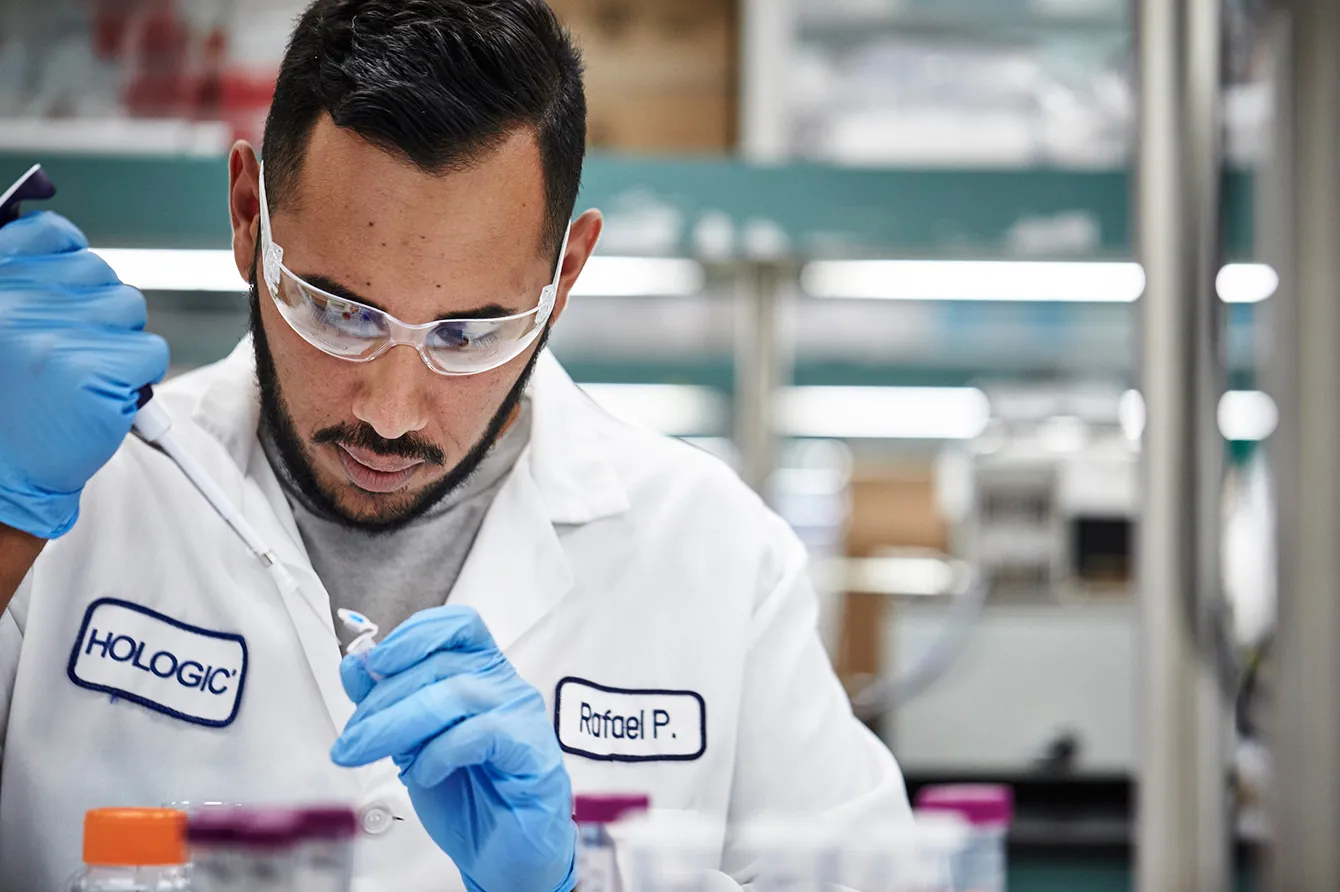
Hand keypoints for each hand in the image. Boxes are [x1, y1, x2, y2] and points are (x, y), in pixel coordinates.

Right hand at [0, 211, 167, 538]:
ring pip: (130, 311)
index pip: (53, 234)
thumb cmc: (4, 406)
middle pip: (100, 275)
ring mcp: (59, 331)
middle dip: (98, 314)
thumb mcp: (0, 325)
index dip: (71, 261)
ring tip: (79, 380)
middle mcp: (18, 298)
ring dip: (119, 344)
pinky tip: (100, 399)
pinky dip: (138, 378)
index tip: (71, 291)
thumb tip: (69, 243)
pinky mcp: (98, 368)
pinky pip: (151, 352)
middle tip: (68, 357)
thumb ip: (25, 284)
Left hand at [330, 606, 576, 891]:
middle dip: (383, 699)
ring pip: (456, 694)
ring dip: (398, 723)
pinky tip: (423, 773)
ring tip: (367, 752)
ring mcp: (522, 715)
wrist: (502, 852)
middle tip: (350, 737)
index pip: (459, 625)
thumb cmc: (467, 795)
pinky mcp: (532, 750)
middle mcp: (506, 685)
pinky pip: (481, 732)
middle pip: (442, 664)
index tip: (375, 662)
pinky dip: (440, 751)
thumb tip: (355, 666)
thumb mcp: (413, 743)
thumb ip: (389, 705)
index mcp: (482, 673)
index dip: (415, 634)